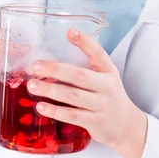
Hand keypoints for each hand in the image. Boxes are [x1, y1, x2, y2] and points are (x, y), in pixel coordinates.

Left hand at [27, 29, 147, 157]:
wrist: (125, 125)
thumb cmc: (107, 96)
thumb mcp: (105, 78)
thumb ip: (85, 68)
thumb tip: (51, 61)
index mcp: (109, 71)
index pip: (98, 53)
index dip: (84, 42)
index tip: (69, 32)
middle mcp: (107, 87)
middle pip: (79, 76)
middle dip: (56, 70)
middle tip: (36, 66)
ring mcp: (102, 105)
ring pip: (73, 96)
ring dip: (50, 90)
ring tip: (32, 85)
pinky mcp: (95, 122)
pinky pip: (73, 115)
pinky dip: (56, 111)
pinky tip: (41, 107)